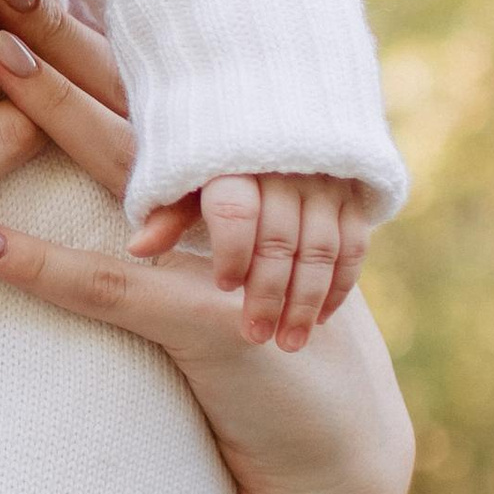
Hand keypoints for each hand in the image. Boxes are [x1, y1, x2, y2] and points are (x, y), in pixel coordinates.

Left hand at [0, 0, 410, 493]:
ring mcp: (228, 256)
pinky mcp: (213, 329)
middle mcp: (233, 196)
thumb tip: (107, 124)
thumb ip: (183, 193)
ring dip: (58, 110)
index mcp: (229, 174)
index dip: (87, 18)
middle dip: (65, 28)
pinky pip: (114, 290)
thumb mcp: (230, 260)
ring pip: (129, 165)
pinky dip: (45, 266)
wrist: (339, 457)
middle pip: (136, 93)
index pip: (147, 77)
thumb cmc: (271, 345)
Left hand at [128, 167, 371, 351]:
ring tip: (288, 342)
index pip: (236, 208)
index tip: (224, 287)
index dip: (231, 250)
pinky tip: (320, 320)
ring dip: (305, 300)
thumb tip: (138, 247)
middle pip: (279, 236)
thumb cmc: (217, 178)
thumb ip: (169, 217)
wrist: (281, 150)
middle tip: (254, 334)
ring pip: (319, 247)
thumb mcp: (189, 192)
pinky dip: (337, 286)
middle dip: (267, 292)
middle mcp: (283, 168)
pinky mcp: (354, 199)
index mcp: (234, 162)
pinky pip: (354, 246)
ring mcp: (323, 182)